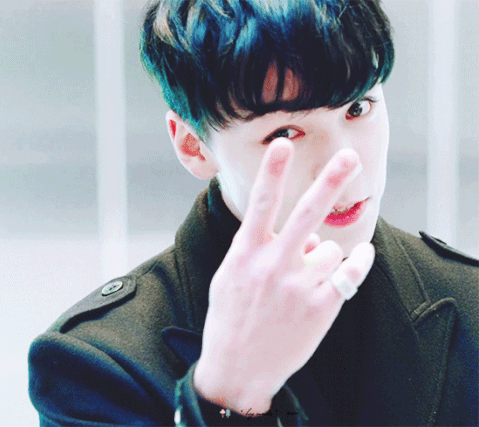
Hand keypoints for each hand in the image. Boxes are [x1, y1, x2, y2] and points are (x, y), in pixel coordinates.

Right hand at [193, 138, 374, 414]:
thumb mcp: (230, 276)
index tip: (282, 144)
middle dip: (329, 181)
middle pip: (306, 214)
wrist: (237, 368)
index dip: (271, 172)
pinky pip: (350, 272)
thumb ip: (258, 249)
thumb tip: (299, 233)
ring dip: (323, 255)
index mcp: (246, 254)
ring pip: (329, 249)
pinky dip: (359, 261)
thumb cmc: (230, 317)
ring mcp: (298, 287)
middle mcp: (273, 265)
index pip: (260, 204)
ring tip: (307, 275)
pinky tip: (361, 255)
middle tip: (349, 156)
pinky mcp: (321, 307)